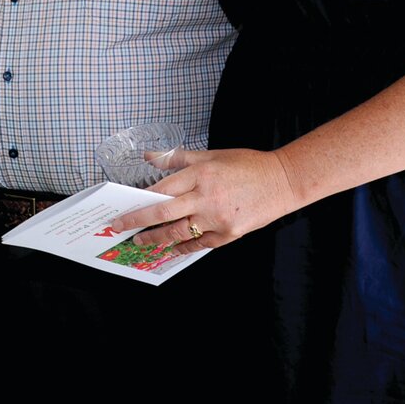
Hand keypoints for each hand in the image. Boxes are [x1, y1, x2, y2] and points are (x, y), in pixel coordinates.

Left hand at [111, 147, 300, 249]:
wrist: (283, 181)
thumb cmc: (247, 164)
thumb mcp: (211, 155)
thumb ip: (178, 158)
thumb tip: (149, 156)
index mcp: (201, 174)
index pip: (162, 190)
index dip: (140, 200)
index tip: (124, 207)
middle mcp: (207, 197)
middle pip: (163, 213)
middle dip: (138, 222)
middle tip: (121, 228)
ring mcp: (218, 218)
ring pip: (179, 233)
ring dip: (156, 239)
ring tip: (142, 241)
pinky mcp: (229, 234)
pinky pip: (199, 244)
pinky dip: (182, 247)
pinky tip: (170, 248)